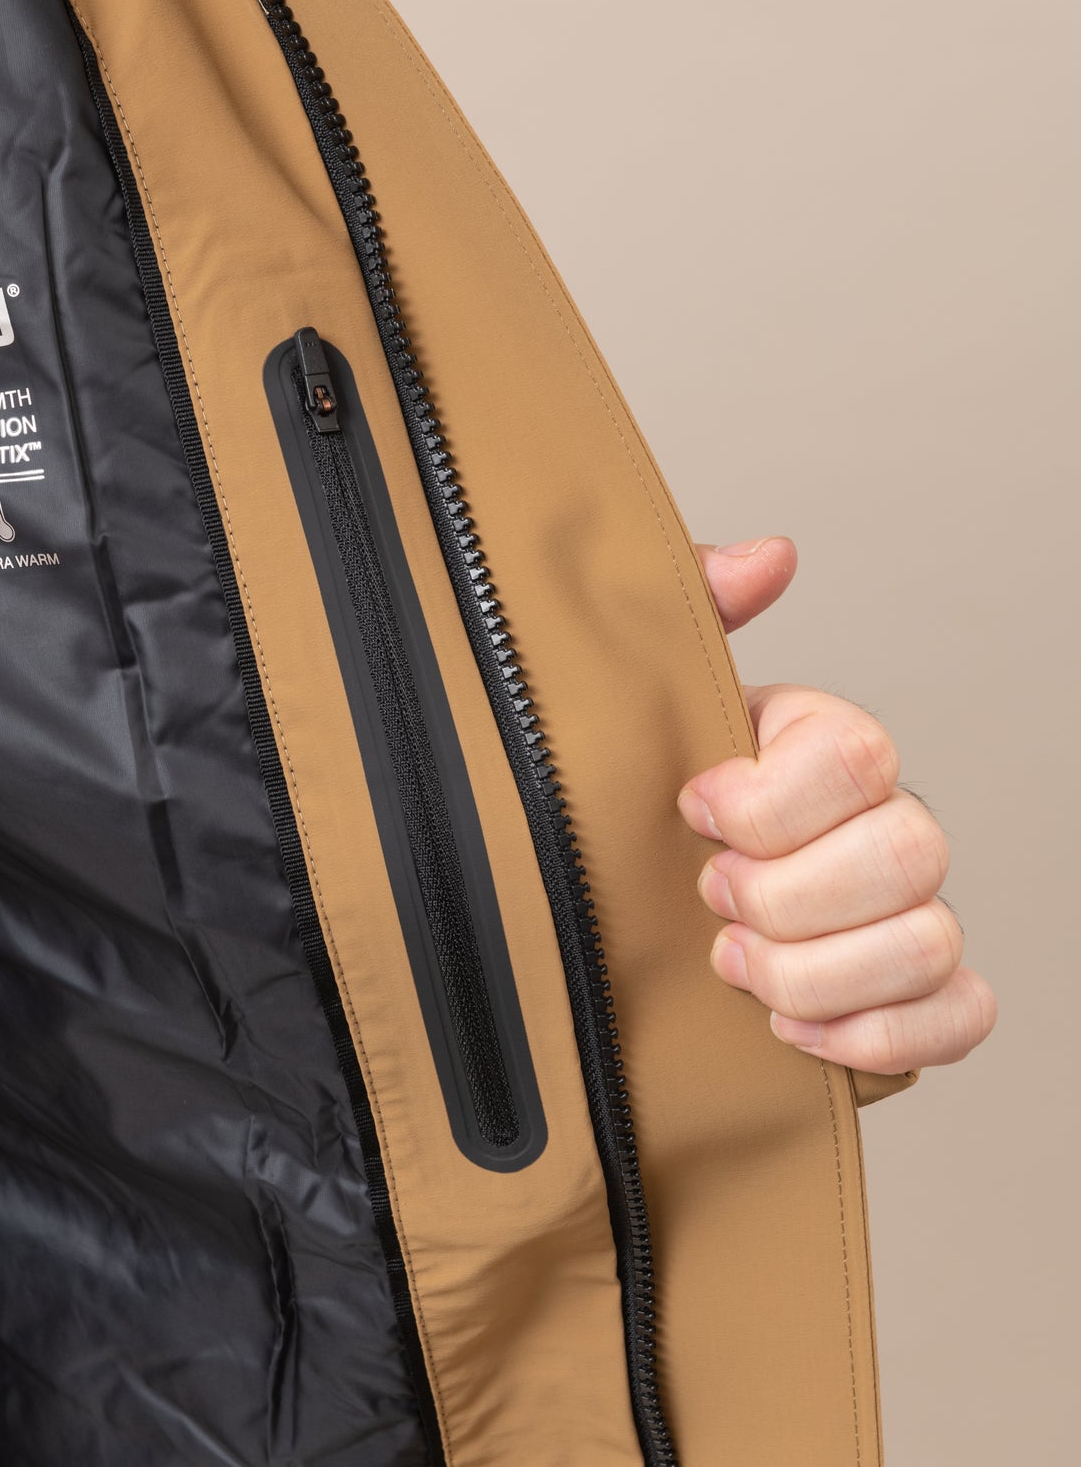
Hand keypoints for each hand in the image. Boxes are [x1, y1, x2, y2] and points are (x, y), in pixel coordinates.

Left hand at [676, 538, 996, 1073]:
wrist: (631, 911)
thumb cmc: (649, 799)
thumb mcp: (646, 698)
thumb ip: (691, 608)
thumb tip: (765, 558)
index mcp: (828, 745)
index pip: (857, 756)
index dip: (766, 800)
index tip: (693, 810)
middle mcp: (887, 822)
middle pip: (907, 856)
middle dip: (788, 895)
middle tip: (711, 897)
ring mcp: (911, 911)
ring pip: (927, 944)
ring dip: (811, 975)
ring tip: (734, 966)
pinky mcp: (919, 997)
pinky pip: (961, 1016)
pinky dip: (874, 1035)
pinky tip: (790, 1031)